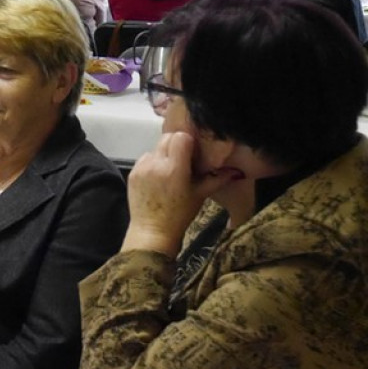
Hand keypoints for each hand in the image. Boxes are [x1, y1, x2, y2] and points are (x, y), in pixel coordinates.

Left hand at [122, 131, 239, 255]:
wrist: (153, 231)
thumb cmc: (179, 215)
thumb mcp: (200, 195)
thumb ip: (217, 179)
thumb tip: (236, 170)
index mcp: (174, 168)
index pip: (181, 137)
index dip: (189, 142)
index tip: (194, 152)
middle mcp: (156, 164)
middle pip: (167, 137)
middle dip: (177, 144)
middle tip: (184, 159)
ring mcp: (142, 168)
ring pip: (156, 148)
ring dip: (165, 154)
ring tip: (171, 170)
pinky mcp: (132, 173)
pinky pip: (145, 158)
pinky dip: (153, 163)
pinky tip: (159, 177)